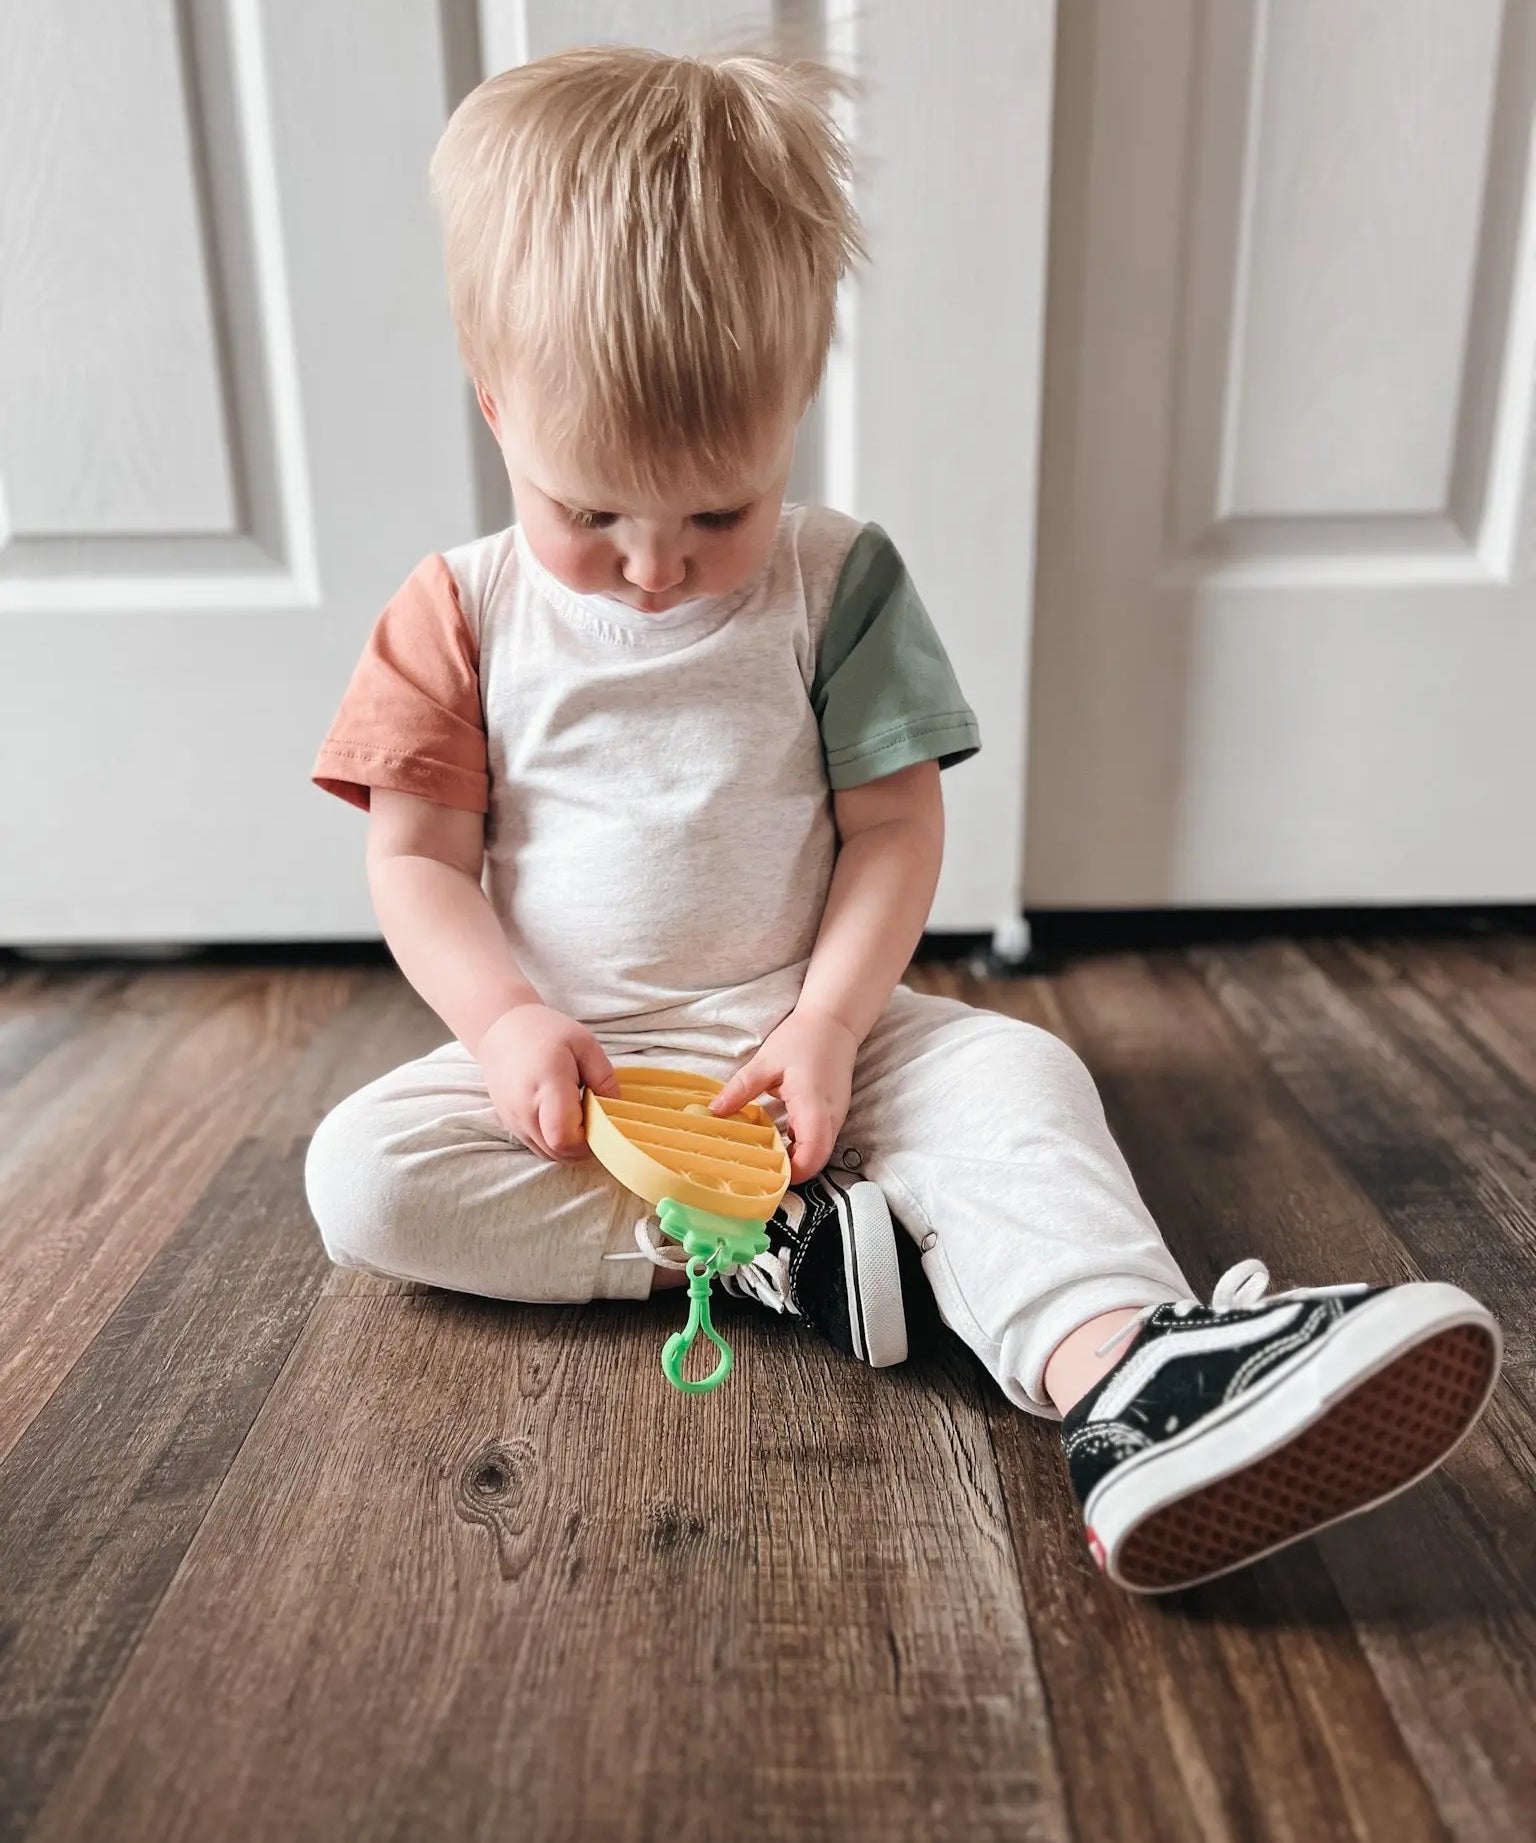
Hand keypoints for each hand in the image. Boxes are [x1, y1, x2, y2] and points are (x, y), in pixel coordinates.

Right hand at [475, 1003, 619, 1161]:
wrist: (500, 1031)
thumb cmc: (546, 1032)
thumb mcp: (584, 1043)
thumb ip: (604, 1076)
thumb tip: (616, 1108)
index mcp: (547, 1086)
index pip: (566, 1138)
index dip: (589, 1139)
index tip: (600, 1117)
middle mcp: (526, 1110)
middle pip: (560, 1152)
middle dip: (584, 1145)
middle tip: (594, 1117)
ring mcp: (515, 1121)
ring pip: (549, 1155)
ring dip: (570, 1145)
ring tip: (578, 1116)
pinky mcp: (511, 1126)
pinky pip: (538, 1147)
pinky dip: (555, 1142)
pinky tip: (562, 1118)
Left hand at [711, 1007, 859, 1181]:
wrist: (835, 1021)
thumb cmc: (802, 1038)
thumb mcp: (765, 1062)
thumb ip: (741, 1089)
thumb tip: (714, 1111)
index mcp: (813, 1107)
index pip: (811, 1157)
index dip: (791, 1174)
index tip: (765, 1175)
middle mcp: (830, 1117)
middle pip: (815, 1161)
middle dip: (790, 1171)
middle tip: (758, 1171)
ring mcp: (835, 1116)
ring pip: (818, 1151)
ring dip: (795, 1157)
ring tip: (762, 1156)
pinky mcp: (833, 1113)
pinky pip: (819, 1138)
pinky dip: (800, 1144)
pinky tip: (776, 1137)